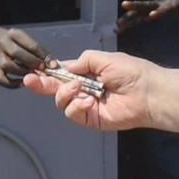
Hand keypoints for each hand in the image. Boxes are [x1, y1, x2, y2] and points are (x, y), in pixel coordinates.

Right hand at [0, 28, 52, 87]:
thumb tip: (52, 64)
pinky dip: (11, 83)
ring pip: (7, 65)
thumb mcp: (24, 39)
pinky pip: (0, 78)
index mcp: (15, 34)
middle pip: (16, 53)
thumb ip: (37, 51)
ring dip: (22, 72)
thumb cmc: (15, 42)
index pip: (30, 44)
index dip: (43, 55)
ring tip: (32, 76)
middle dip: (32, 63)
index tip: (53, 64)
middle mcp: (3, 43)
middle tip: (42, 70)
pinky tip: (22, 83)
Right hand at [23, 50, 157, 130]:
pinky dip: (76, 106)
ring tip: (79, 88)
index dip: (48, 72)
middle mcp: (84, 89)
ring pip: (61, 101)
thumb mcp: (105, 59)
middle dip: (42, 84)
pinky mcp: (91, 119)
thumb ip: (83, 61)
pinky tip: (87, 101)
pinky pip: (73, 113)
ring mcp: (86, 105)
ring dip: (65, 93)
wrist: (148, 93)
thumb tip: (66, 67)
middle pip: (56, 89)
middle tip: (30, 80)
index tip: (34, 69)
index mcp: (88, 74)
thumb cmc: (132, 72)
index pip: (63, 73)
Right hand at [115, 0, 178, 46]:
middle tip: (124, 5)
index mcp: (171, 4)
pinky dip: (127, 20)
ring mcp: (150, 6)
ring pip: (137, 9)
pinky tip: (118, 27)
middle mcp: (158, 4)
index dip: (159, 11)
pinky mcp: (146, 9)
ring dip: (127, 15)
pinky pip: (135, 15)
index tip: (152, 15)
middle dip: (135, 5)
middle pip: (146, 4)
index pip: (165, 8)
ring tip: (117, 24)